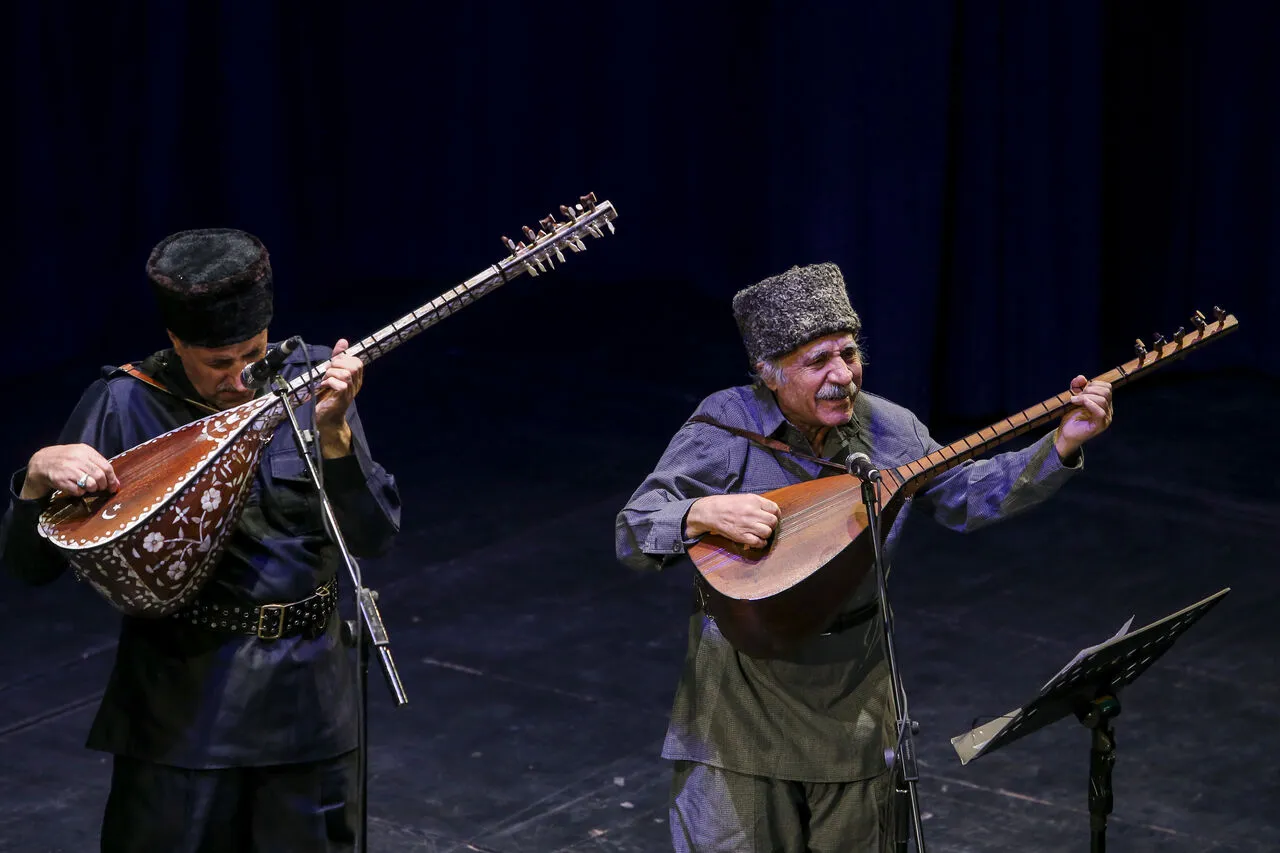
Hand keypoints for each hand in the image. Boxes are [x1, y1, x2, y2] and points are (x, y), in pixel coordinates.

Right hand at [21, 443, 119, 499]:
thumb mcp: (82, 455)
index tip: (114, 486)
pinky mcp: (61, 480)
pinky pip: (78, 491)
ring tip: (87, 487)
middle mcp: (77, 459)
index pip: (106, 466)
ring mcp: (69, 469)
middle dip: (103, 485)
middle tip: (100, 488)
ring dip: (92, 489)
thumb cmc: (67, 460)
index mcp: (85, 451)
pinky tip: (76, 487)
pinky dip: (80, 492)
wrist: (42, 462)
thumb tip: (116, 483)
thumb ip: (98, 465)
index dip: (112, 479)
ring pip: (91, 484)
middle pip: (100, 476)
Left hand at [315, 339, 363, 457]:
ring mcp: (350, 392)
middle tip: (328, 372)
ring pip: (346, 374)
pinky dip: (329, 382)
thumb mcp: (333, 372)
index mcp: (355, 378)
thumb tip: (343, 341)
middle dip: (337, 364)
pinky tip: (324, 386)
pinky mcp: (343, 399)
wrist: (326, 418)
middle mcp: (355, 384)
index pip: (357, 361)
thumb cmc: (328, 395)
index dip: (344, 358)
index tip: (333, 364)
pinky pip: (340, 385)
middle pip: (354, 365)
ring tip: (325, 380)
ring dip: (331, 374)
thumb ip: (338, 357)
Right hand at [686, 493, 780, 549]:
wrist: (711, 512)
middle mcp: (752, 512)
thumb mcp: (744, 498)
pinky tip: (757, 541)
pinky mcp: (742, 536)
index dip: (776, 515)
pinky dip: (760, 543)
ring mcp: (747, 525)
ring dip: (766, 534)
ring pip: (767, 532)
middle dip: (771, 525)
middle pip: (773, 521)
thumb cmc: (727, 504)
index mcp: (754, 500)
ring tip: (760, 533)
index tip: (772, 517)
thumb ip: (759, 503)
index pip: (775, 509)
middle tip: (765, 526)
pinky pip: (758, 542)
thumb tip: (772, 512)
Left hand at [1055, 375, 1113, 459]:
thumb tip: (1081, 377)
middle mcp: (1108, 410)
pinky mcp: (1100, 425)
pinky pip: (1100, 411)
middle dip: (1090, 389)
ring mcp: (1106, 418)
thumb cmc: (1071, 418)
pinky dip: (1088, 403)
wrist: (1065, 435)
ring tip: (1074, 401)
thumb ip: (1077, 387)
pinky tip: (1077, 403)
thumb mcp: (1073, 398)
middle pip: (1106, 391)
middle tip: (1077, 396)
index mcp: (1105, 403)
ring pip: (1103, 400)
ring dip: (1086, 397)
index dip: (1093, 384)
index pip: (1107, 387)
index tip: (1080, 389)